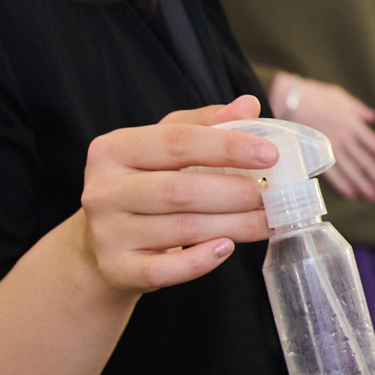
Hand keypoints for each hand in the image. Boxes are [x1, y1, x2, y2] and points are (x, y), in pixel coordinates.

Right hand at [77, 94, 278, 292]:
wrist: (101, 248)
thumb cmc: (142, 186)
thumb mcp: (162, 148)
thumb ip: (204, 125)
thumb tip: (248, 105)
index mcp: (114, 149)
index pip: (177, 141)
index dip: (227, 146)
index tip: (269, 154)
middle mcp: (104, 190)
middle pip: (181, 189)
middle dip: (236, 192)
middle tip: (273, 195)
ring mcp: (108, 232)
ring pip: (182, 228)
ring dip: (235, 225)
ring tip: (267, 220)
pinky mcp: (117, 269)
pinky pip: (166, 269)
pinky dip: (201, 261)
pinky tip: (227, 248)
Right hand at [276, 73, 374, 199]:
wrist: (290, 100)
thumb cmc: (316, 95)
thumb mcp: (341, 97)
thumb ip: (359, 109)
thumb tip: (374, 116)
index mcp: (352, 123)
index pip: (373, 143)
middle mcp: (344, 137)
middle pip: (365, 160)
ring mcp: (330, 147)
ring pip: (350, 169)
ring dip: (363, 184)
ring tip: (373, 196)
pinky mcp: (316, 154)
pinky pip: (331, 172)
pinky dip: (341, 183)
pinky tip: (350, 193)